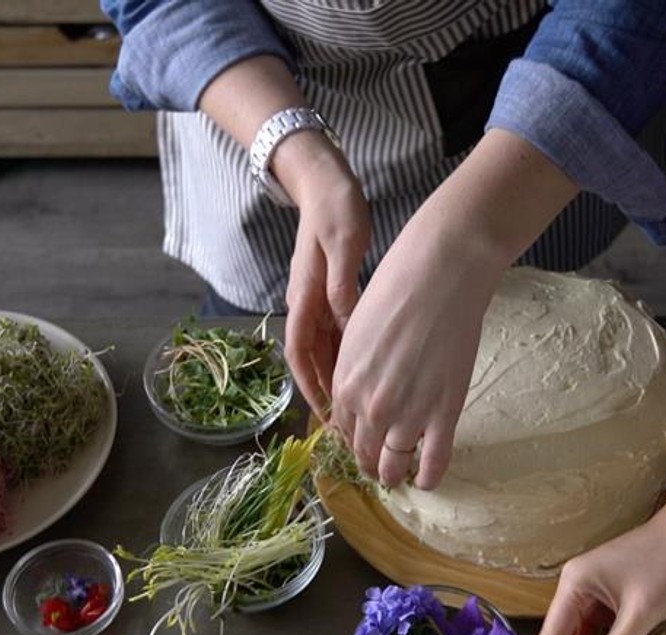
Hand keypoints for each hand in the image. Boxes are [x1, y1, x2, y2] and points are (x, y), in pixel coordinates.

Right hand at [276, 133, 371, 419]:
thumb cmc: (334, 207)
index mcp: (304, 295)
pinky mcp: (330, 291)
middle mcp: (306, 302)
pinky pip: (336, 332)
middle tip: (345, 424)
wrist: (325, 180)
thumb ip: (343, 282)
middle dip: (325, 392)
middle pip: (312, 358)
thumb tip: (345, 317)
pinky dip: (347, 356)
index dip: (310, 385)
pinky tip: (364, 372)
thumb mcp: (342, 242)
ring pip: (325, 348)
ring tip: (356, 407)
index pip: (300, 351)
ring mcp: (316, 298)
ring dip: (337, 378)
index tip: (324, 413)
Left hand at [328, 224, 497, 488]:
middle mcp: (370, 407)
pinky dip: (428, 477)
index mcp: (343, 384)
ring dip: (394, 474)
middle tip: (378, 466)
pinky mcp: (444, 414)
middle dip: (369, 463)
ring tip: (399, 475)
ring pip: (394, 464)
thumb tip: (362, 387)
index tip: (361, 442)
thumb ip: (356, 366)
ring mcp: (408, 415)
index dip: (351, 439)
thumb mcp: (357, 329)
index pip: (342, 429)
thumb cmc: (397, 287)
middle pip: (364, 453)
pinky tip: (426, 481)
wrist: (441, 273)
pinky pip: (434, 461)